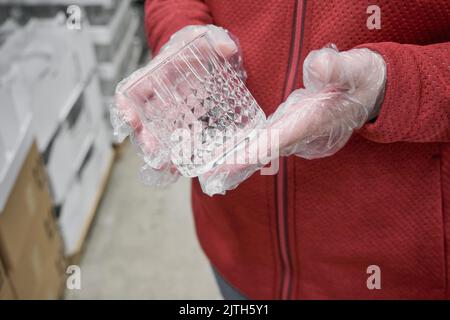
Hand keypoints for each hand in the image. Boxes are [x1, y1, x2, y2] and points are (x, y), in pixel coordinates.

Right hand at [110, 24, 243, 185]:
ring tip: (165, 168)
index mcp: (156, 75)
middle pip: (143, 121)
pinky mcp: (184, 121)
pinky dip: (176, 154)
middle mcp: (158, 97)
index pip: (133, 90)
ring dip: (159, 153)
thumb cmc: (195, 45)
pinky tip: (180, 169)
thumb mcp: (202, 38)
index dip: (126, 105)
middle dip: (145, 138)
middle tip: (153, 152)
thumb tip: (227, 49)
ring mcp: (169, 112)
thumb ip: (214, 41)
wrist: (200, 54)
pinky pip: (176, 140)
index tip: (127, 117)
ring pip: (157, 136)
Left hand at [199, 45, 385, 194]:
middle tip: (210, 180)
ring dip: (240, 162)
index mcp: (315, 121)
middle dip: (239, 166)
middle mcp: (305, 136)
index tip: (231, 163)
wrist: (372, 94)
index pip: (281, 137)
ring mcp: (300, 138)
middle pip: (267, 153)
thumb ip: (337, 69)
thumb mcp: (356, 68)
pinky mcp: (295, 133)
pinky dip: (249, 152)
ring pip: (265, 151)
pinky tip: (229, 157)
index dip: (256, 150)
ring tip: (211, 175)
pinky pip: (268, 145)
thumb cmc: (363, 79)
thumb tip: (318, 67)